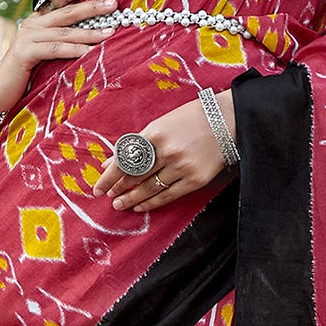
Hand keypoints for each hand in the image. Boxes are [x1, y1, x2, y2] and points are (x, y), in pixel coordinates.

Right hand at [0, 0, 116, 114]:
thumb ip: (64, 40)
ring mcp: (28, 36)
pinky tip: (90, 53)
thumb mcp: (47, 51)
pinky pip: (55, 49)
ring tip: (110, 32)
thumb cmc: (28, 72)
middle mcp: (33, 24)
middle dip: (92, 7)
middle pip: (66, 11)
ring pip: (64, 31)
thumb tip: (96, 34)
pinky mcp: (26, 52)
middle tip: (113, 4)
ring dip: (89, 32)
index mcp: (39, 19)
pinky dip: (74, 51)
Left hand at [94, 90, 237, 211]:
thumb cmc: (190, 119)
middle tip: (109, 197)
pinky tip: (140, 206)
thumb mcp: (160, 125)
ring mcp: (181, 167)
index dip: (108, 177)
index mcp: (154, 134)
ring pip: (149, 189)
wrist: (227, 121)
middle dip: (118, 189)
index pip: (124, 161)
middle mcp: (167, 152)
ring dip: (132, 199)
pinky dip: (151, 203)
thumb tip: (111, 162)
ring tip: (120, 205)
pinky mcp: (195, 180)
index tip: (98, 188)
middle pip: (135, 176)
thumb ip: (135, 144)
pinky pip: (168, 195)